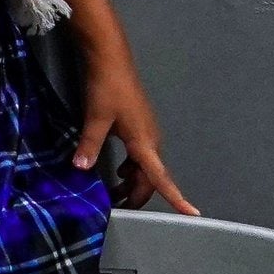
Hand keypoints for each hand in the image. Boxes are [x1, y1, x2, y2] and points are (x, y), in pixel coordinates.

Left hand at [72, 51, 194, 213]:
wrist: (111, 59)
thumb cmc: (107, 88)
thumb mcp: (95, 117)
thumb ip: (89, 144)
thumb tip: (80, 169)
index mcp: (144, 143)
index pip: (162, 178)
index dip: (177, 198)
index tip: (193, 215)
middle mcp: (150, 140)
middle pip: (150, 177)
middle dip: (138, 195)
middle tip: (118, 208)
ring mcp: (145, 132)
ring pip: (144, 166)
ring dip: (132, 181)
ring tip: (113, 194)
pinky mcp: (137, 125)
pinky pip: (138, 155)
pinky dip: (130, 167)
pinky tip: (116, 170)